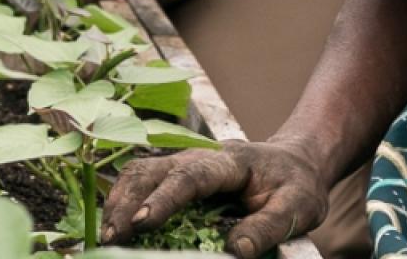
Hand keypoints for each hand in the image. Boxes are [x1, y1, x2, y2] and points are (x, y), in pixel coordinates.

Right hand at [103, 139, 327, 257]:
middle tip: (112, 236)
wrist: (295, 163)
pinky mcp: (177, 176)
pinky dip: (124, 200)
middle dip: (126, 201)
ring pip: (139, 172)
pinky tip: (117, 224)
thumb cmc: (296, 185)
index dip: (163, 199)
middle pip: (151, 169)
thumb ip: (267, 227)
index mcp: (228, 161)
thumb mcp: (297, 208)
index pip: (189, 177)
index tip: (141, 223)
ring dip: (119, 200)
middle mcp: (198, 156)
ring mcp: (184, 163)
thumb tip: (234, 250)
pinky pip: (143, 181)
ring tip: (108, 234)